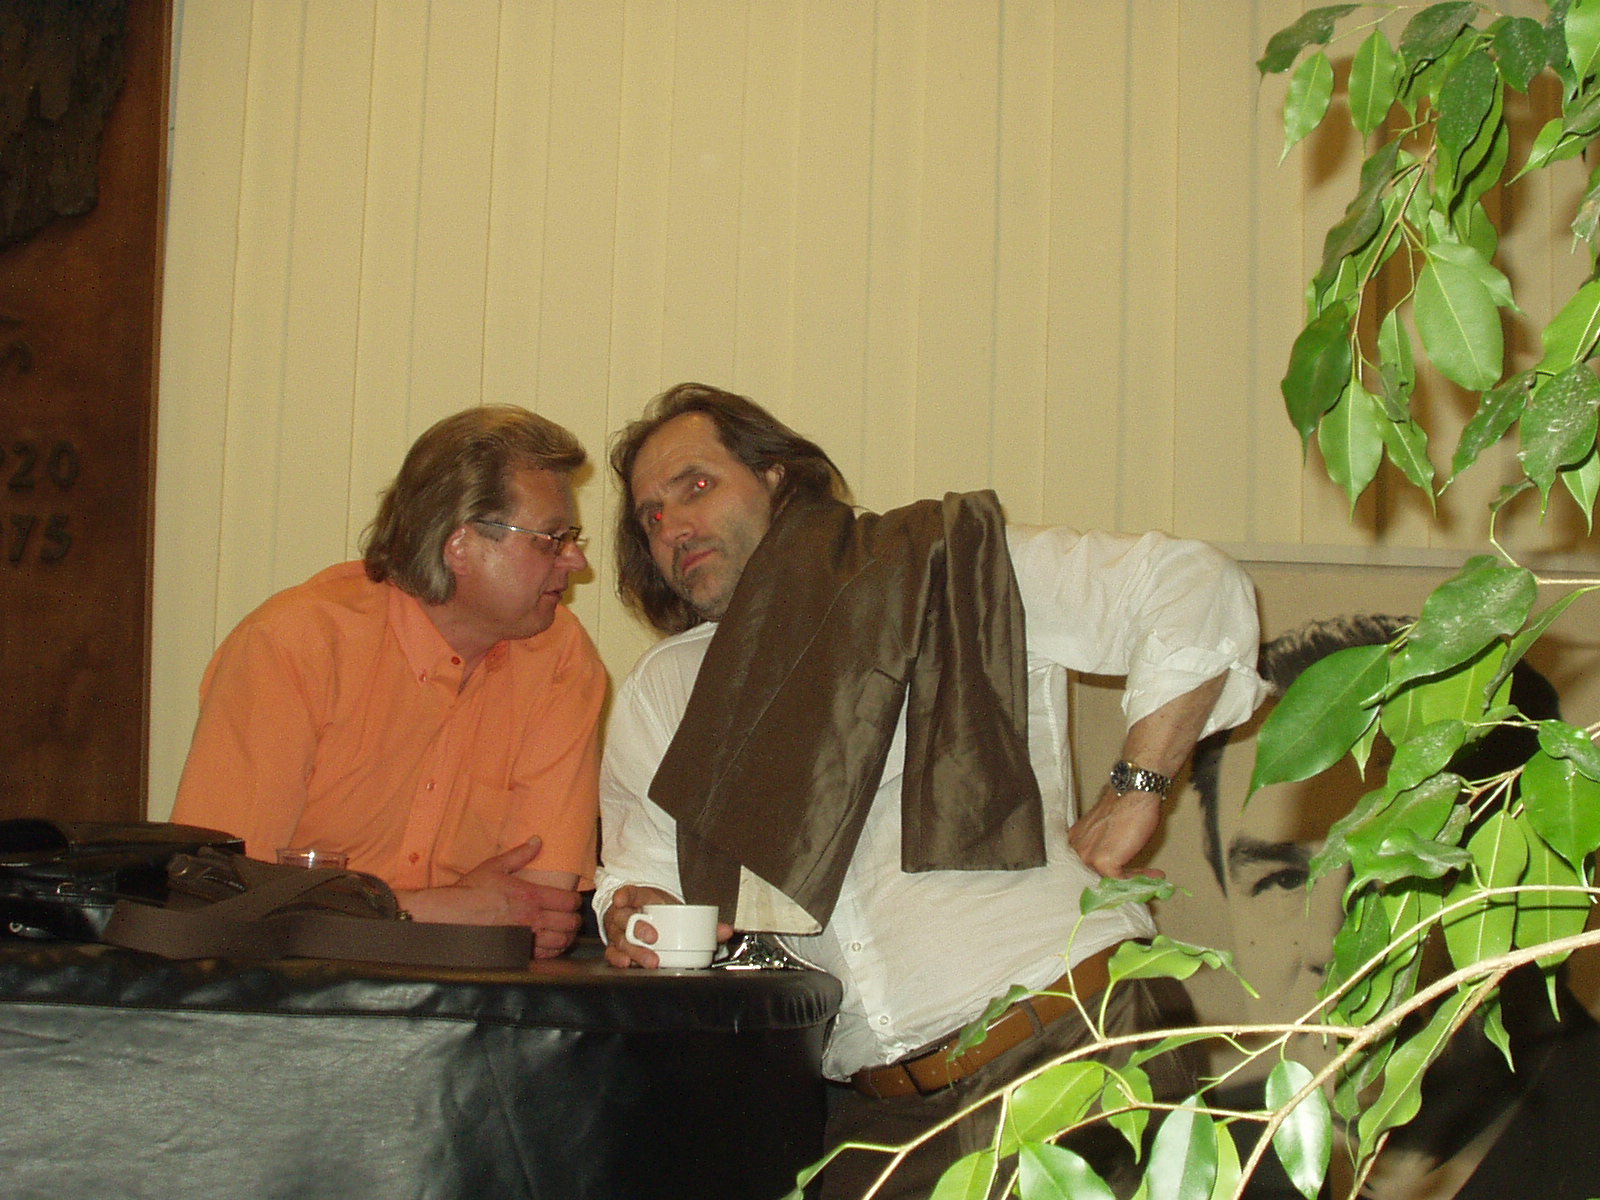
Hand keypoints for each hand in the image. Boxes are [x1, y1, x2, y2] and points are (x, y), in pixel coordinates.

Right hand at [395, 839, 582, 958]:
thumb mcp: (495, 866)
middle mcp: (532, 919)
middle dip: (574, 918)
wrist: (450, 916)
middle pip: (570, 922)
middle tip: (570, 915)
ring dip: (567, 935)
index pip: (569, 901)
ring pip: (562, 941)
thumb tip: (537, 840)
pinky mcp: (518, 952)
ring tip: (564, 930)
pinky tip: (550, 943)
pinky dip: (554, 950)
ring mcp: (526, 938)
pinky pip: (547, 955)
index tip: (572, 899)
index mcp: (530, 896)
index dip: (575, 900)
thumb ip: (520, 854)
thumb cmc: (471, 891)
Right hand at [601, 885, 734, 968]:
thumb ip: (703, 921)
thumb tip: (727, 931)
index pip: (629, 893)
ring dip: (635, 951)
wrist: (646, 919)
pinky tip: (627, 964)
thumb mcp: (678, 911)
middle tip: (653, 938)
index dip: (624, 896)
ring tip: (650, 960)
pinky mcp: (616, 948)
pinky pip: (612, 954)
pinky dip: (618, 959)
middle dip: (638, 929)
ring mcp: (618, 932)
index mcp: (638, 899)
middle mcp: (624, 915)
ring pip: (620, 940)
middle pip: (625, 919)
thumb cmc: (661, 914)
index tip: (621, 900)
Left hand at [1067, 785, 1165, 880]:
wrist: (1132, 791)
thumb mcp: (1108, 829)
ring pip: (1108, 877)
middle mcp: (1076, 848)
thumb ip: (1105, 845)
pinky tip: (1153, 875)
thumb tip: (1118, 857)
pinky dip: (1139, 878)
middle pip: (1096, 874)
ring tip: (1151, 877)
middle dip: (1121, 878)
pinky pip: (1121, 879)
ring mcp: (1088, 856)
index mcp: (1076, 838)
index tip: (1127, 874)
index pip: (1087, 865)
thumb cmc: (1125, 803)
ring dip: (1133, 878)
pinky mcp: (1103, 862)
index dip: (1108, 872)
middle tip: (1141, 879)